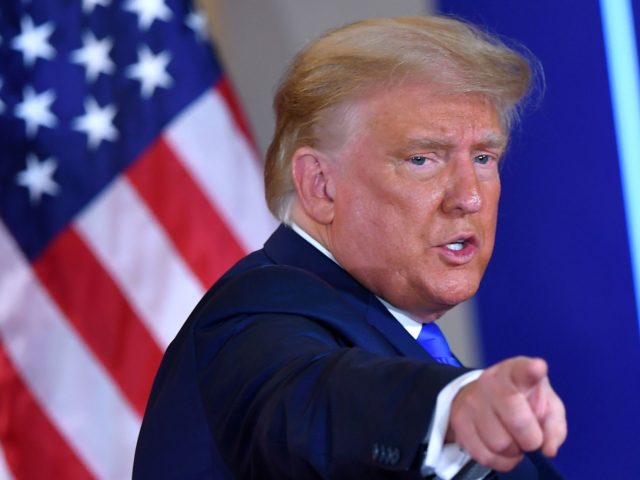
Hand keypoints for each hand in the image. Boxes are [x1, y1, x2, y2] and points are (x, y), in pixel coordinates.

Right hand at [447, 356, 566, 471]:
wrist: (480, 396)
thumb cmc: (521, 401)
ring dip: (513, 451)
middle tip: (531, 438)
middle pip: (516, 420)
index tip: (538, 368)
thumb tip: (548, 448)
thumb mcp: (546, 405)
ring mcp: (471, 401)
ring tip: (513, 440)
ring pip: (500, 444)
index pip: (523, 370)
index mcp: (516, 372)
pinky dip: (500, 461)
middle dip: (531, 439)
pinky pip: (485, 456)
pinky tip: (502, 450)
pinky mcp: (459, 422)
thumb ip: (553, 425)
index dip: (531, 371)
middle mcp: (491, 383)